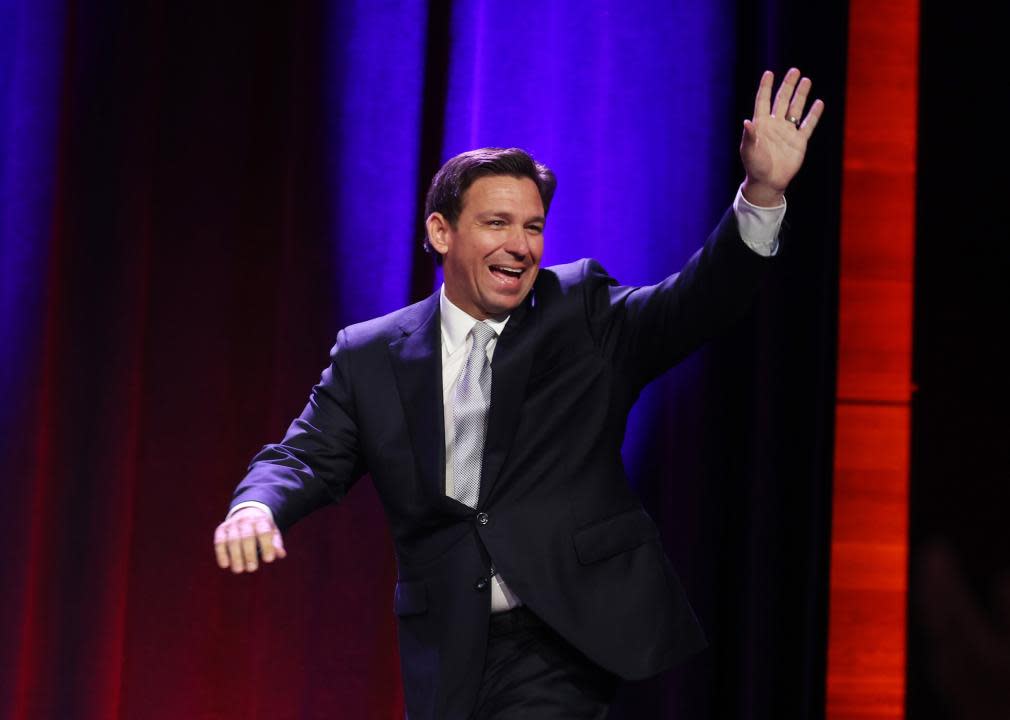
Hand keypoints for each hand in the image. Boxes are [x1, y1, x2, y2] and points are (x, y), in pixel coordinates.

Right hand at [213, 506, 286, 573]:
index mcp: (261, 520)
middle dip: (249, 553)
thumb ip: (276, 543)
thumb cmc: (262, 528)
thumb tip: (281, 554)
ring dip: (235, 556)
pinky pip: (219, 541)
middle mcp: (246, 520)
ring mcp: (232, 524)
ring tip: (238, 570)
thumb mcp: (272, 532)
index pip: (264, 532)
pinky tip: (225, 565)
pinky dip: (221, 553)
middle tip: (252, 569)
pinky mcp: (221, 529)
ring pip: (232, 540)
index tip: (269, 560)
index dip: (267, 546)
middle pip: (247, 537)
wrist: (247, 512)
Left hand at [740, 68, 823, 206]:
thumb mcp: (749, 151)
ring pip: (796, 109)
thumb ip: (749, 136)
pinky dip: (814, 114)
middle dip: (788, 86)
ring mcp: (787, 132)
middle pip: (782, 100)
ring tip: (806, 80)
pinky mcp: (799, 142)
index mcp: (761, 124)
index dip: (766, 87)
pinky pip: (808, 125)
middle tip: (795, 71)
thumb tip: (747, 122)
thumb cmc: (755, 167)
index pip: (763, 101)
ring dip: (801, 95)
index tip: (769, 73)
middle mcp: (775, 125)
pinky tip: (819, 103)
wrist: (768, 182)